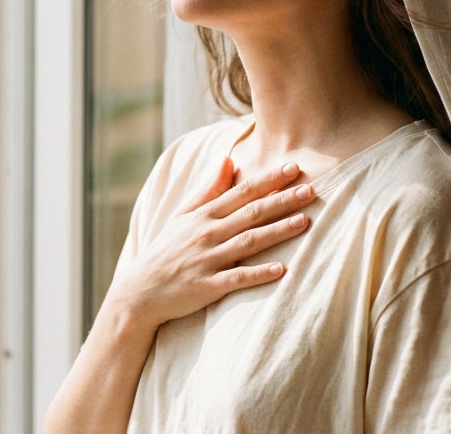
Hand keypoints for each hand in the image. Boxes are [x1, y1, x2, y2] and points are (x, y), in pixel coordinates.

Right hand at [103, 157, 315, 330]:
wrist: (139, 292)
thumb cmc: (165, 251)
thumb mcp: (182, 216)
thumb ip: (208, 189)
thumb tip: (226, 159)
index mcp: (204, 215)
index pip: (242, 193)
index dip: (269, 180)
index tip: (294, 168)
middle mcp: (208, 234)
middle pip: (251, 214)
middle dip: (282, 201)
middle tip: (311, 190)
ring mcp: (208, 260)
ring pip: (248, 242)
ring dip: (277, 231)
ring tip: (304, 221)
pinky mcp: (207, 287)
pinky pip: (236, 279)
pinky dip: (258, 274)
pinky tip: (281, 270)